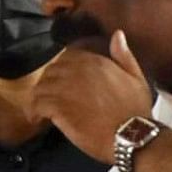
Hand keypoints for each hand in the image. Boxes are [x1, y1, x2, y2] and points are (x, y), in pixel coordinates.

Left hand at [30, 30, 152, 163]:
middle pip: (50, 72)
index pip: (66, 59)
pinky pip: (37, 104)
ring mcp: (66, 88)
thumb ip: (124, 55)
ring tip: (42, 111)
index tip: (63, 85)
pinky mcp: (59, 108)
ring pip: (41, 88)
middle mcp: (78, 70)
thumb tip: (116, 35)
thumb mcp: (136, 78)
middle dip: (49, 86)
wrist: (131, 136)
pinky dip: (35, 112)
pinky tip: (38, 119)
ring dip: (40, 99)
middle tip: (50, 100)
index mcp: (95, 61)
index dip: (62, 73)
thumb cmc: (136, 111)